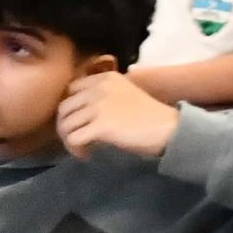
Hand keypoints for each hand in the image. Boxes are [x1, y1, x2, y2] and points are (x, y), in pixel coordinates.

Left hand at [57, 70, 180, 160]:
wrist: (168, 128)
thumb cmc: (149, 115)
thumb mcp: (123, 93)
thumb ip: (101, 96)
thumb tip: (78, 113)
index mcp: (104, 78)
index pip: (70, 90)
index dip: (71, 109)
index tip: (79, 123)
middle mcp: (98, 88)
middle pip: (63, 108)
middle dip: (65, 126)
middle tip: (77, 140)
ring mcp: (98, 106)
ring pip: (65, 124)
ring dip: (70, 141)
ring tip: (82, 149)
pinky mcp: (101, 126)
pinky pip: (74, 138)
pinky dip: (76, 150)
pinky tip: (87, 155)